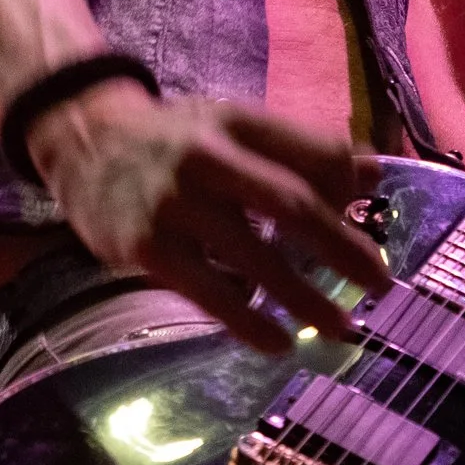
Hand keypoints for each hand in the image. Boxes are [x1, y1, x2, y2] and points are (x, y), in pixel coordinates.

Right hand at [26, 80, 389, 353]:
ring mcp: (171, 204)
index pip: (310, 153)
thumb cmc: (175, 140)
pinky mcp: (144, 247)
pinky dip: (247, 321)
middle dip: (342, 247)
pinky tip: (278, 341)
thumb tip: (376, 174)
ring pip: (252, 255)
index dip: (349, 190)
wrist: (83, 141)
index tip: (373, 224)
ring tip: (342, 327)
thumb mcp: (234, 126)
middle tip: (381, 283)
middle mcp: (205, 156)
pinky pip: (207, 291)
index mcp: (237, 123)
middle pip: (289, 203)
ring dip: (303, 296)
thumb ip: (301, 149)